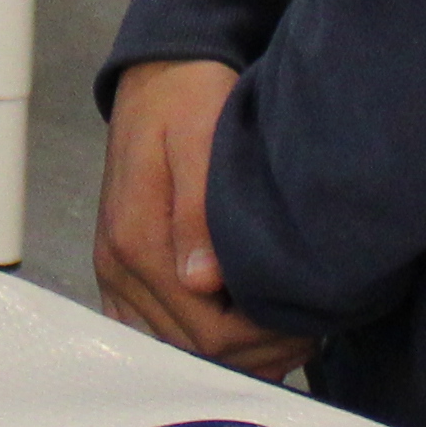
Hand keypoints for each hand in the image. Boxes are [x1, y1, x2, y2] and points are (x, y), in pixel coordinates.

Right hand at [96, 60, 315, 380]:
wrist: (160, 73)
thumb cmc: (190, 99)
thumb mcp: (200, 138)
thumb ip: (197, 212)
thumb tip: (201, 281)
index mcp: (138, 241)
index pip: (207, 334)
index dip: (264, 342)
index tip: (310, 323)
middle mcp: (118, 266)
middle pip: (192, 352)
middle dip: (256, 353)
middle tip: (309, 330)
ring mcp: (115, 272)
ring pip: (174, 349)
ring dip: (231, 352)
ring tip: (283, 330)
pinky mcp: (121, 269)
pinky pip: (152, 331)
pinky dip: (198, 341)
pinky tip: (241, 324)